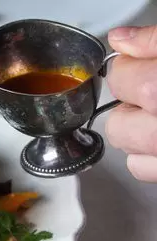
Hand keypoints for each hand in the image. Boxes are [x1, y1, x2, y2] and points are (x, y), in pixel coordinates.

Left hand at [106, 25, 156, 181]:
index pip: (122, 78)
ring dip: (135, 132)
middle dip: (128, 106)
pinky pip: (142, 169)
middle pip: (117, 123)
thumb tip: (120, 40)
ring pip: (126, 148)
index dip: (125, 71)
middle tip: (152, 95)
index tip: (135, 67)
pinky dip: (147, 156)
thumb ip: (156, 43)